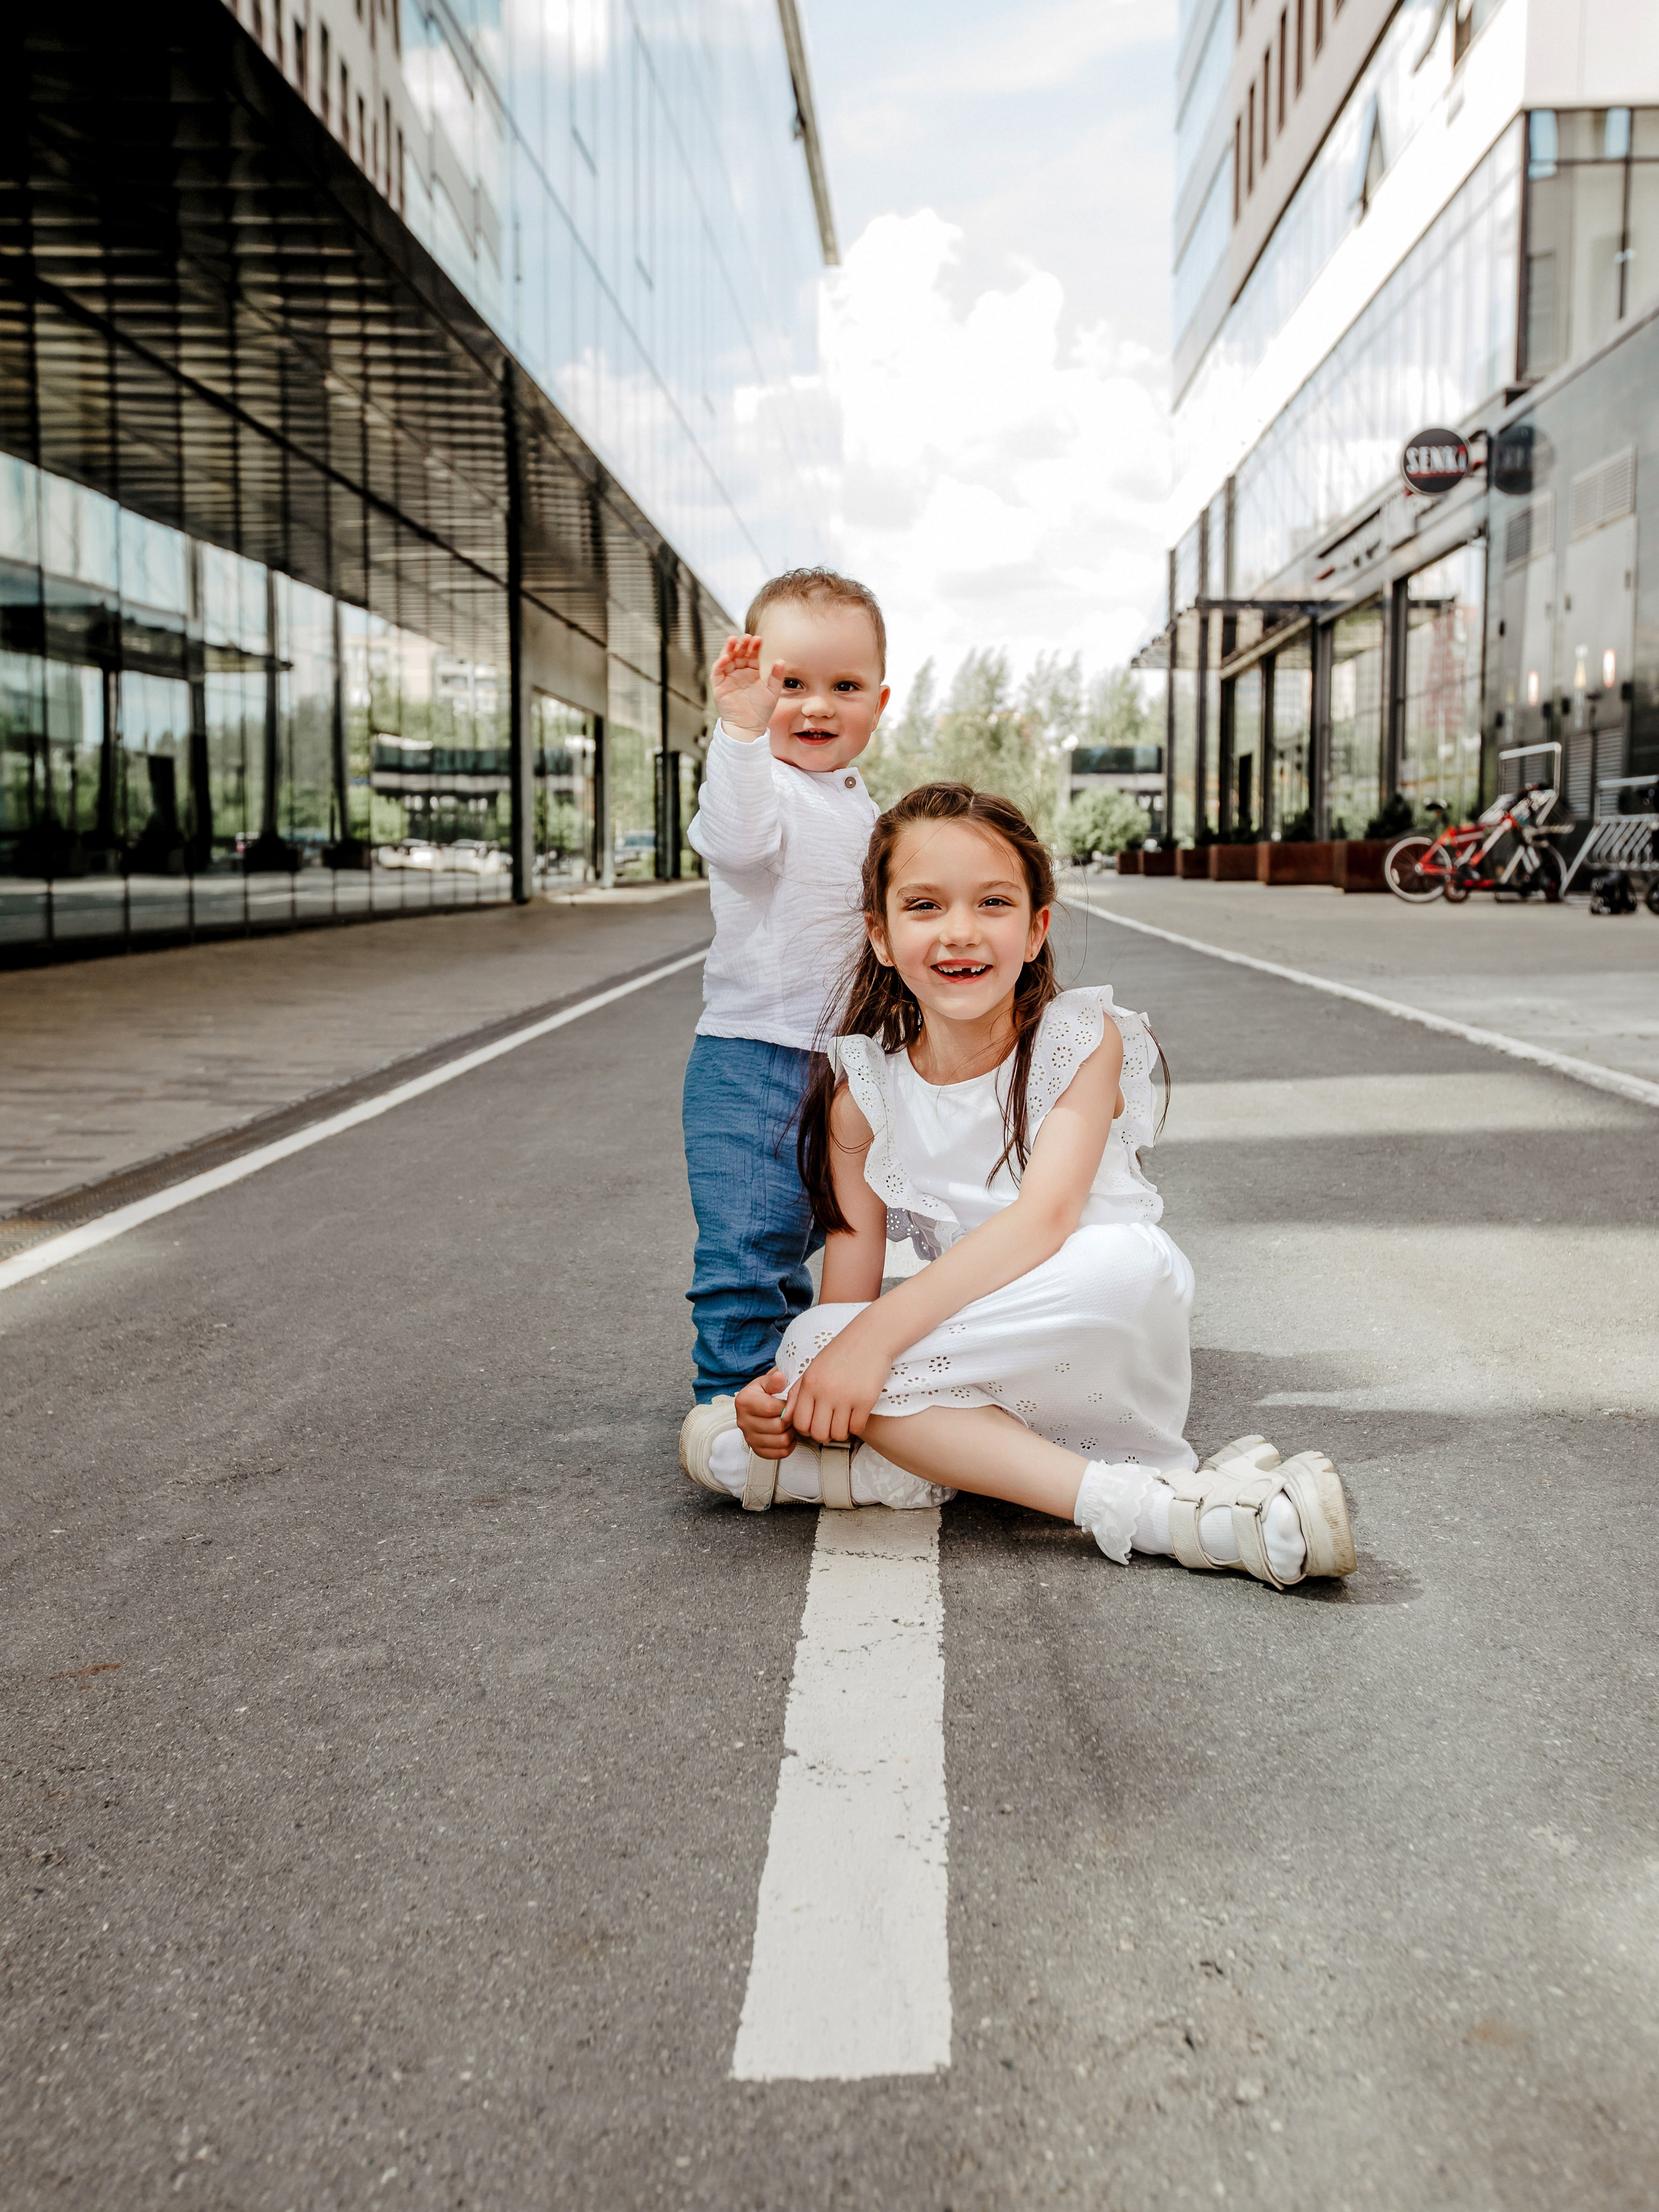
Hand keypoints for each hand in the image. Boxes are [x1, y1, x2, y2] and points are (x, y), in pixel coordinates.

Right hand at [712, 633, 784, 739]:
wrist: (750, 727)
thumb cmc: (761, 712)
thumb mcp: (772, 692)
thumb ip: (776, 676)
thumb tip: (781, 660)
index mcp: (752, 672)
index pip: (752, 655)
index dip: (754, 647)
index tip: (759, 639)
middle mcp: (739, 673)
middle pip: (738, 654)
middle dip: (742, 644)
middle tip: (747, 637)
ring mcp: (728, 678)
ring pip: (726, 659)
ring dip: (729, 649)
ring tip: (733, 640)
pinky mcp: (719, 686)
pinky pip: (717, 672)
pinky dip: (720, 663)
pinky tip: (726, 657)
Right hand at [735, 1369, 794, 1459]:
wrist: (759, 1403)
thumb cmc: (765, 1392)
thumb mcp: (768, 1380)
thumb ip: (775, 1380)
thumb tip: (779, 1378)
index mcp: (744, 1401)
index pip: (772, 1408)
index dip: (788, 1405)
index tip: (791, 1401)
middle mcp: (743, 1421)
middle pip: (777, 1426)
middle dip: (790, 1419)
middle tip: (792, 1413)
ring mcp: (749, 1437)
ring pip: (781, 1441)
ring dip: (790, 1432)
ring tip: (789, 1423)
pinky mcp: (756, 1449)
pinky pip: (779, 1453)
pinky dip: (788, 1445)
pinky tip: (787, 1433)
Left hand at [788, 1324, 892, 1444]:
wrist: (871, 1337)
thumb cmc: (841, 1352)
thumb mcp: (813, 1368)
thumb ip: (797, 1393)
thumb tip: (785, 1417)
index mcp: (809, 1383)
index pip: (799, 1423)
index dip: (806, 1429)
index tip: (815, 1424)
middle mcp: (825, 1392)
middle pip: (818, 1433)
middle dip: (824, 1435)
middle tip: (830, 1425)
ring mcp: (846, 1397)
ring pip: (839, 1434)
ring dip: (841, 1432)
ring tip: (844, 1420)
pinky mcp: (866, 1400)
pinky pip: (857, 1428)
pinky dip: (857, 1426)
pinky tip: (857, 1415)